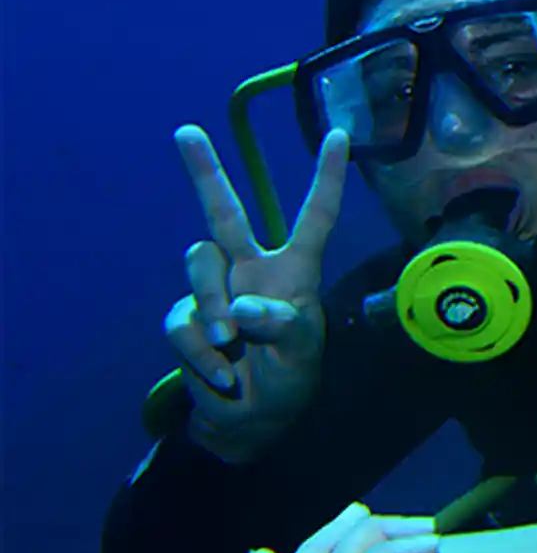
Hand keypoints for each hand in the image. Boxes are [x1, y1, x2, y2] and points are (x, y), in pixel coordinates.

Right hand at [166, 125, 347, 461]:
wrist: (248, 420)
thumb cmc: (289, 377)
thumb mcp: (301, 353)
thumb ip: (280, 326)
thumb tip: (241, 306)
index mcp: (296, 269)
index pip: (315, 216)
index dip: (327, 177)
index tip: (337, 134)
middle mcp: (252, 268)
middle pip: (224, 213)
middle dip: (204, 171)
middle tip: (186, 131)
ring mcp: (216, 291)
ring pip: (199, 264)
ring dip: (213, 305)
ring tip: (231, 345)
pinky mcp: (187, 318)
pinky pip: (183, 320)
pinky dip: (199, 351)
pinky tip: (220, 373)